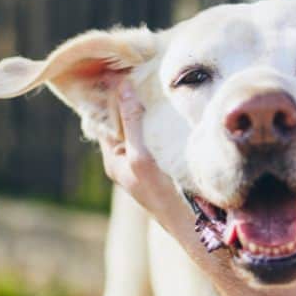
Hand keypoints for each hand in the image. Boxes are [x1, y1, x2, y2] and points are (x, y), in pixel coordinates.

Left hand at [100, 81, 178, 216]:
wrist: (190, 225)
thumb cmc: (161, 194)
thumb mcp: (142, 155)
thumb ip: (132, 123)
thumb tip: (123, 87)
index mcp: (114, 158)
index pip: (104, 118)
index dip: (110, 95)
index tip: (119, 69)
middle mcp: (127, 159)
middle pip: (123, 121)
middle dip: (128, 98)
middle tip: (138, 70)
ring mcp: (145, 162)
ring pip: (141, 127)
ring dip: (146, 108)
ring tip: (154, 82)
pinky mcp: (163, 163)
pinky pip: (155, 136)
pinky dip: (159, 120)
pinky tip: (169, 106)